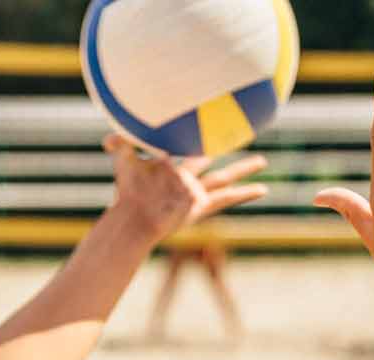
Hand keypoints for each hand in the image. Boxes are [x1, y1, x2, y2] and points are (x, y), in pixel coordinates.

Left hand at [104, 134, 267, 240]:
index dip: (201, 140)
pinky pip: (227, 199)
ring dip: (245, 173)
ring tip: (264, 168)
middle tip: (249, 148)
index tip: (214, 128)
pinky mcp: (200, 206)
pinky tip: (263, 190)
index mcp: (172, 169)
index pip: (191, 151)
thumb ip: (119, 145)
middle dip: (230, 156)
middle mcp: (187, 182)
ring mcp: (195, 194)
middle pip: (214, 165)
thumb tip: (108, 138)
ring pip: (225, 180)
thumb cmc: (127, 193)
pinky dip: (245, 194)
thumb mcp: (124, 163)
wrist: (133, 217)